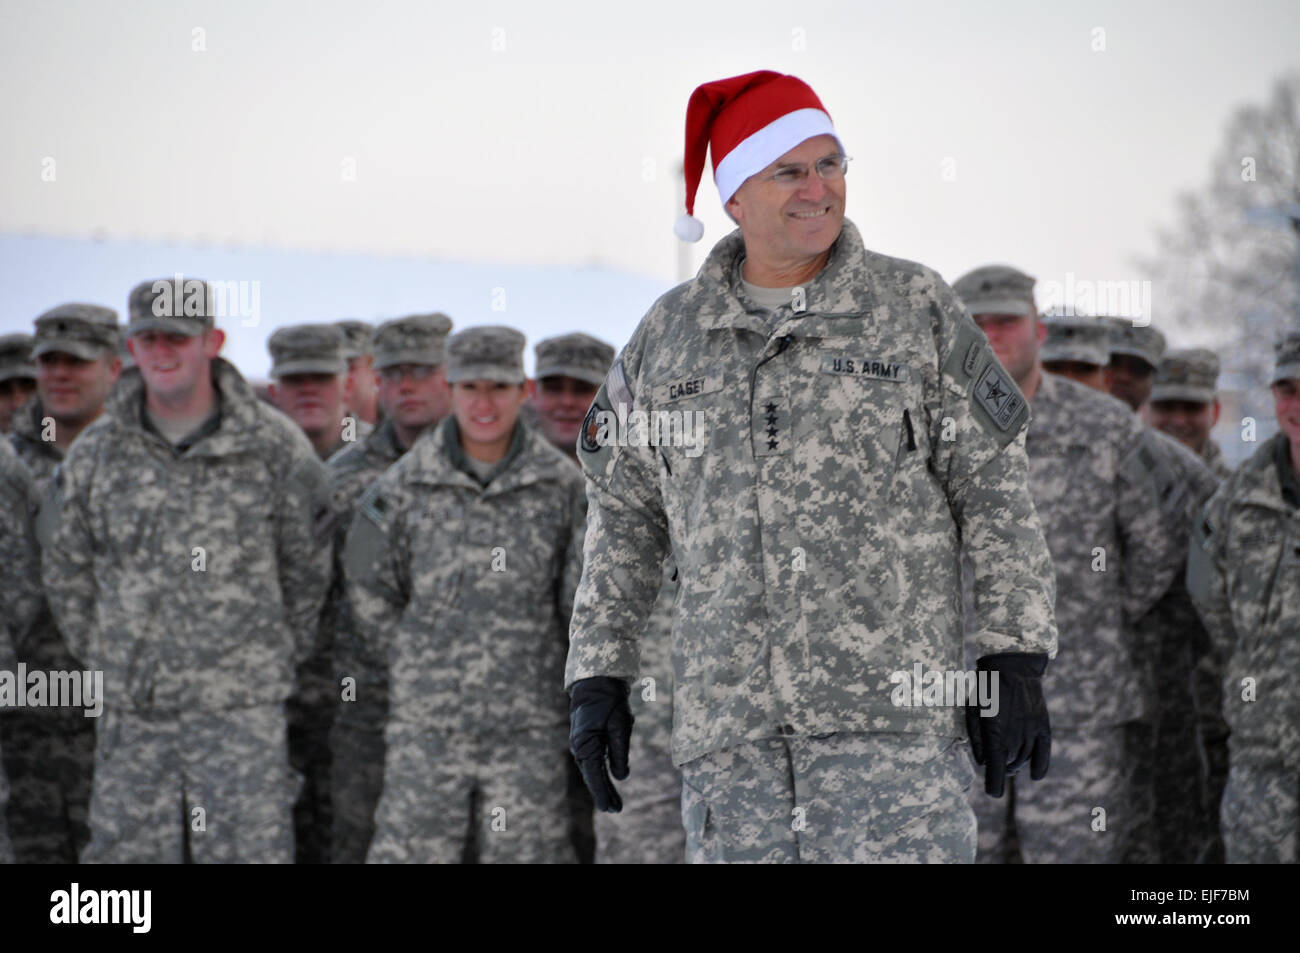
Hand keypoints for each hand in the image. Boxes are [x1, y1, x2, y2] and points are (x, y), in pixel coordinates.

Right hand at [569, 676, 633, 812]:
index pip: (595, 776)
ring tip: (613, 802)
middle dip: (603, 793)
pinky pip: (592, 761)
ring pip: (592, 770)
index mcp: (585, 745)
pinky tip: (607, 781)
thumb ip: (619, 753)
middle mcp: (579, 747)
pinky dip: (600, 773)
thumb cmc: (610, 702)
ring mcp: (581, 743)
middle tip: (615, 810)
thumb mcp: (621, 726)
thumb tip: (621, 777)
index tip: (610, 809)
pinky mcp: (586, 738)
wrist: (597, 682)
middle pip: (592, 776)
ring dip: (602, 785)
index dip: (603, 793)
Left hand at [965, 652, 1050, 796]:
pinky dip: (1039, 765)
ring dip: (1014, 764)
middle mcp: (1014, 738)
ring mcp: (1030, 732)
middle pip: (1008, 765)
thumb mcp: (973, 712)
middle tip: (994, 763)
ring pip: (1023, 759)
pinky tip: (1035, 775)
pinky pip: (1043, 752)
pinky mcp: (1042, 726)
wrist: (1012, 666)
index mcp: (994, 735)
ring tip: (1007, 761)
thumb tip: (983, 761)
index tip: (993, 791)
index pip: (996, 772)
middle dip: (1000, 768)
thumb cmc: (985, 689)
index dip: (994, 785)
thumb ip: (977, 739)